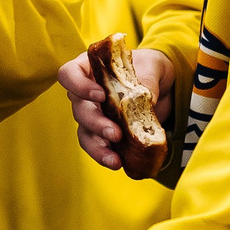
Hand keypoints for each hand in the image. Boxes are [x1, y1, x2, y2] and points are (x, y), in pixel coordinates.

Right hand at [58, 43, 174, 170]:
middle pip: (78, 108)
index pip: (69, 75)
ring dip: (98, 147)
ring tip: (115, 159)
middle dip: (95, 123)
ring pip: (85, 132)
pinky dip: (106, 155)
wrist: (161, 84)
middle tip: (115, 133)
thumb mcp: (152, 67)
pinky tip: (118, 162)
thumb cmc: (148, 67)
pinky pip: (98, 146)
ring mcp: (93, 114)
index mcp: (89, 68)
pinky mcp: (104, 133)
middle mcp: (85, 93)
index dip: (79, 86)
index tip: (99, 95)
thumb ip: (146, 81)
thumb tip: (146, 102)